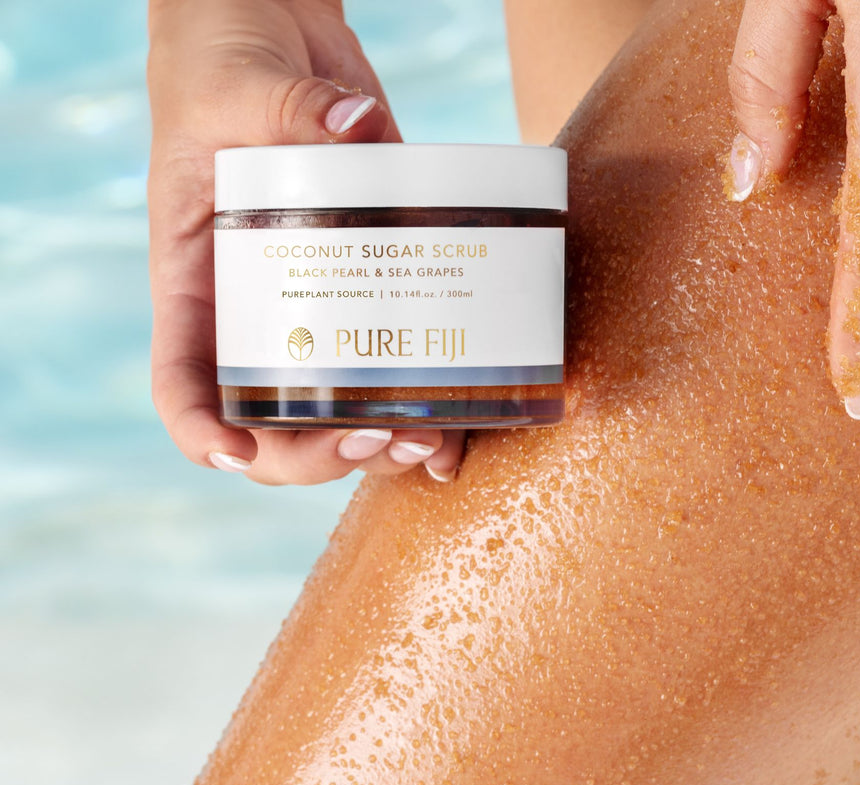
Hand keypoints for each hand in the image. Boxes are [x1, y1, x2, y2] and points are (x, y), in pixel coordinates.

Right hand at [147, 0, 464, 483]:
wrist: (275, 31)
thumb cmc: (223, 57)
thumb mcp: (238, 81)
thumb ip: (288, 107)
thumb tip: (357, 124)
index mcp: (199, 283)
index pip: (182, 382)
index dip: (202, 431)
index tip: (238, 452)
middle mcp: (257, 315)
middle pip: (272, 424)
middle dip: (321, 453)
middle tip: (379, 436)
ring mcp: (318, 310)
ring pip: (338, 413)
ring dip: (381, 446)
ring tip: (431, 443)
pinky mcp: (373, 286)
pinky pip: (393, 364)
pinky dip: (425, 406)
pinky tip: (461, 424)